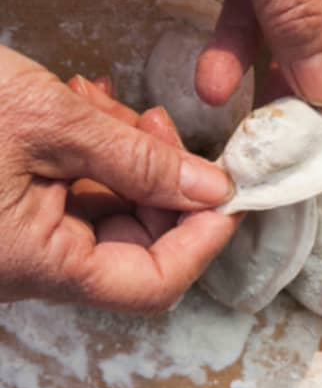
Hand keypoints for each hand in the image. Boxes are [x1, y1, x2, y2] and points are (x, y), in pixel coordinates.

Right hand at [0, 45, 240, 313]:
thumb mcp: (42, 121)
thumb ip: (135, 159)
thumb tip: (214, 189)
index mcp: (39, 263)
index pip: (154, 283)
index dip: (204, 242)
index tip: (233, 193)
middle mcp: (35, 263)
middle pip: (141, 243)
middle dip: (165, 183)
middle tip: (160, 125)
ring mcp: (24, 236)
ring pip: (112, 210)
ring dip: (128, 157)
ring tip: (108, 104)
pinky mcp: (14, 207)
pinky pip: (77, 191)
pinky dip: (95, 152)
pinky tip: (83, 107)